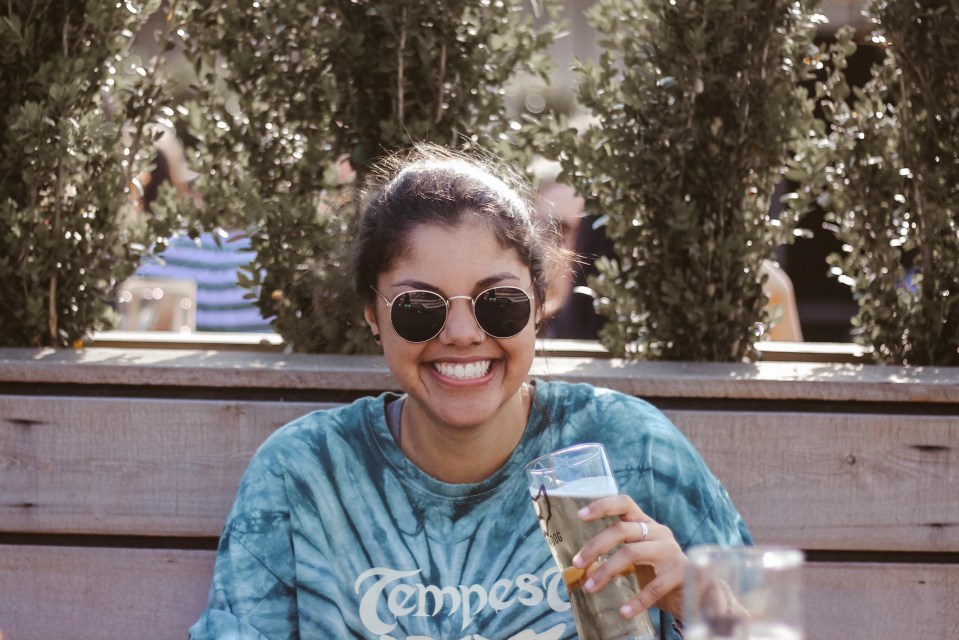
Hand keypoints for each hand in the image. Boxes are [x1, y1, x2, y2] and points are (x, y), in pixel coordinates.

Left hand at [571, 495, 686, 620]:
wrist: (701, 591)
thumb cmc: (661, 571)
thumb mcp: (639, 555)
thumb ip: (618, 550)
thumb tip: (581, 561)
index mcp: (646, 523)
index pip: (624, 503)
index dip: (602, 506)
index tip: (581, 514)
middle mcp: (658, 531)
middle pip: (621, 530)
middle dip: (595, 546)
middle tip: (577, 564)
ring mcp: (671, 550)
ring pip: (632, 553)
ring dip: (606, 571)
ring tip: (590, 588)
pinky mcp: (681, 572)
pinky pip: (654, 587)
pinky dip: (636, 600)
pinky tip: (624, 612)